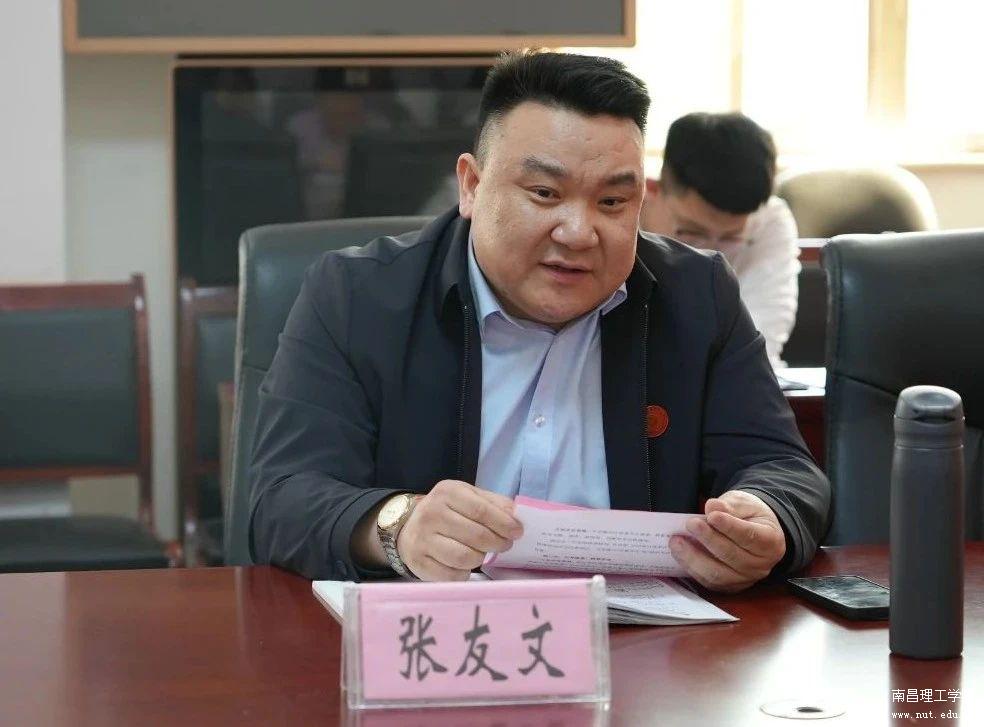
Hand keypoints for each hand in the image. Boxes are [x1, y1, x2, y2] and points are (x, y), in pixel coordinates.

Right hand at [397, 480, 523, 580]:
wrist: (409, 528)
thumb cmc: (447, 512)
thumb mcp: (468, 497)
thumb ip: (493, 503)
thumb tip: (516, 516)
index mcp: (446, 492)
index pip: (482, 511)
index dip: (504, 523)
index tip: (518, 532)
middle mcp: (431, 513)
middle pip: (476, 536)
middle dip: (497, 543)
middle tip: (504, 545)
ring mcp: (422, 539)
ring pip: (465, 557)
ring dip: (480, 558)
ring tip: (482, 553)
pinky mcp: (418, 562)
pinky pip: (452, 575)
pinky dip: (464, 573)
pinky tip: (464, 565)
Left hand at [669, 490, 785, 592]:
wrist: (754, 530)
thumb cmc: (749, 516)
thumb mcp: (743, 503)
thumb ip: (729, 505)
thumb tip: (712, 507)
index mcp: (771, 541)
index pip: (750, 536)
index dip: (730, 527)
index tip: (712, 516)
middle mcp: (761, 565)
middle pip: (732, 556)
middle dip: (708, 539)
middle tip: (690, 523)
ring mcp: (745, 579)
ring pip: (718, 574)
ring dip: (694, 558)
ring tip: (676, 541)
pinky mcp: (729, 587)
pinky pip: (709, 582)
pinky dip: (691, 568)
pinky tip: (679, 553)